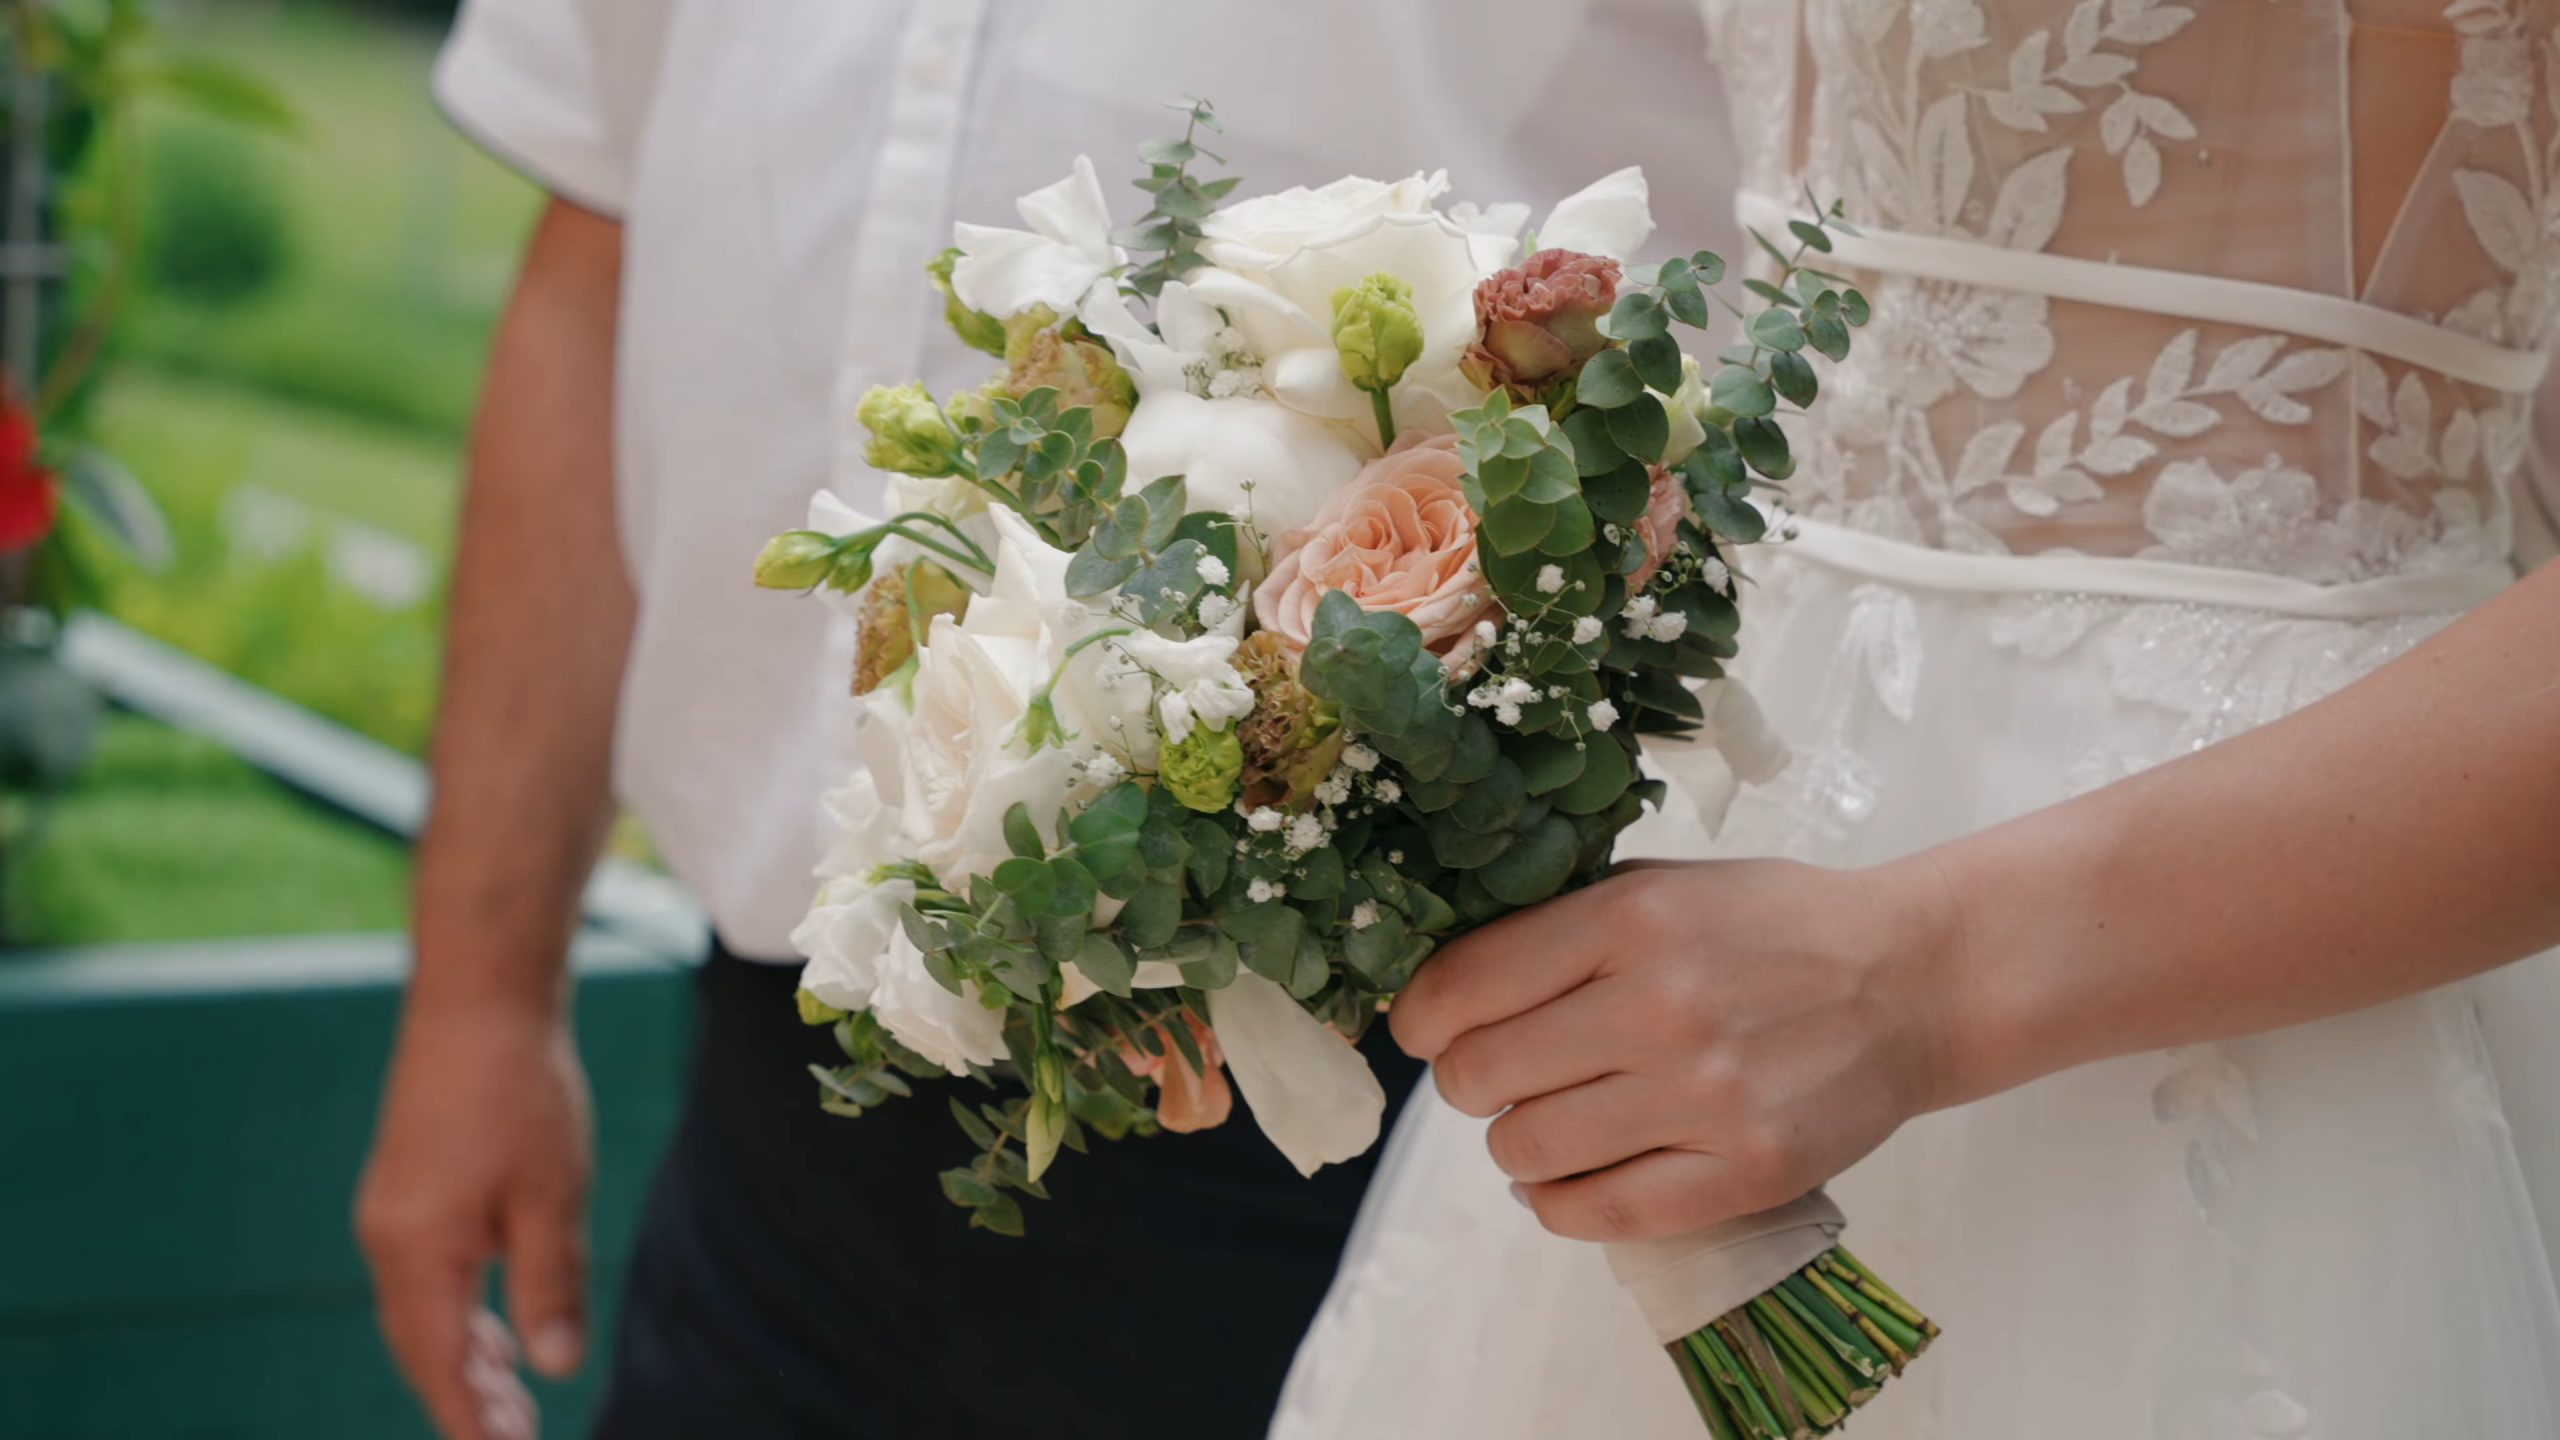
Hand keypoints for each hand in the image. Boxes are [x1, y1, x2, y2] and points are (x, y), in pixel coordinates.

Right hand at [356, 997, 593, 1439]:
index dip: (472, 1418)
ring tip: (510, 1401)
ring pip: (421, 1313)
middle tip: (517, 1437)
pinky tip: (494, 1327)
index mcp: (418, 1250)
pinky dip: (458, 1314)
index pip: (441, 1363)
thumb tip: (553, 1367)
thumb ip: (550, 1285)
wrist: (479, 1001)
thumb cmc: (520, 1093)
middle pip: (423, 1346)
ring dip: (464, 1359)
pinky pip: (425, 1277)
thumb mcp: (552, 1196)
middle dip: (467, 1398)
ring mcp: (391, 1212)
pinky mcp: (405, 1189)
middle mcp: (388, 1238)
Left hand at [1390, 858, 1959, 1243]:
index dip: (1420, 1020)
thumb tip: (1438, 980)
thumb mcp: (1662, 884)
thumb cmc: (1773, 928)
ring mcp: (1705, 1094)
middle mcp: (1660, 1004)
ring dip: (1514, 1142)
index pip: (1461, 987)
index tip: (1426, 1031)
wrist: (1912, 980)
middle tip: (1500, 1074)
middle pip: (1480, 1074)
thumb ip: (1558, 923)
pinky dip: (1558, 1204)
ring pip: (1526, 1148)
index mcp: (1630, 918)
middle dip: (1470, 1080)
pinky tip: (1565, 1180)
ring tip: (1544, 1121)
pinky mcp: (1745, 1170)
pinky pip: (1600, 1213)